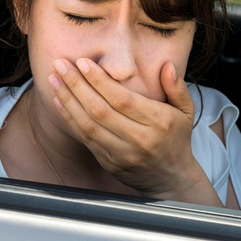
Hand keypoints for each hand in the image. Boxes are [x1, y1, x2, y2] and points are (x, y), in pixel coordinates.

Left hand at [49, 58, 222, 205]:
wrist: (171, 178)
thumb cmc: (177, 138)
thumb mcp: (186, 111)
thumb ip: (177, 87)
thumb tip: (167, 65)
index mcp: (157, 122)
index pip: (122, 99)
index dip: (100, 81)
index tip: (83, 63)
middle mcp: (139, 139)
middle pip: (100, 110)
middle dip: (77, 85)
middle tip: (60, 65)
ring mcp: (122, 154)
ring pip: (89, 124)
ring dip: (68, 100)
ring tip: (54, 79)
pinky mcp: (109, 163)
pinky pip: (85, 138)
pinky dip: (70, 118)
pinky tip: (59, 101)